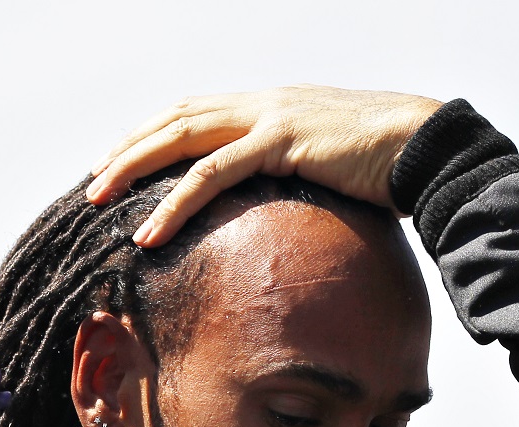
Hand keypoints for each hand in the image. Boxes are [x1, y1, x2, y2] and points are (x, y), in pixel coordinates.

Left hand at [87, 85, 442, 246]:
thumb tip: (279, 212)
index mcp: (269, 106)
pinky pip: (212, 173)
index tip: (117, 162)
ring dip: (133, 168)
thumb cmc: (387, 166)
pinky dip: (174, 203)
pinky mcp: (280, 140)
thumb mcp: (328, 168)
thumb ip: (295, 178)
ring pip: (182, 137)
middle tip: (91, 182)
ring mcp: (270, 116)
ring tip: (98, 199)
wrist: (427, 147)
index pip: (194, 112)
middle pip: (175, 118)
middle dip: (128, 149)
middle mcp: (262, 103)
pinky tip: (149, 231)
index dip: (151, 134)